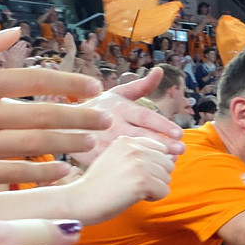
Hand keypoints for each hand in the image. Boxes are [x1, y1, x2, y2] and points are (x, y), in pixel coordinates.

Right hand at [0, 29, 108, 191]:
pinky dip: (42, 172)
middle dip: (81, 117)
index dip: (69, 82)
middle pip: (43, 114)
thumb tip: (14, 33)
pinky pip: (14, 173)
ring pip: (34, 145)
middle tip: (105, 120)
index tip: (94, 88)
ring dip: (68, 144)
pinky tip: (63, 170)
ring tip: (90, 143)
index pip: (33, 79)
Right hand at [65, 136, 174, 223]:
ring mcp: (138, 163)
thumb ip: (140, 155)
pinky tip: (134, 197)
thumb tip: (173, 158)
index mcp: (127, 140)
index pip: (160, 148)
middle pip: (167, 163)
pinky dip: (153, 198)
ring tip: (131, 190)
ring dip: (154, 188)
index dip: (153, 165)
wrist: (80, 200)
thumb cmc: (100, 184)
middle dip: (155, 177)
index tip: (135, 174)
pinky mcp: (142, 181)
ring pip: (167, 178)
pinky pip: (164, 191)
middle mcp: (134, 147)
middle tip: (133, 184)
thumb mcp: (117, 159)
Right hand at [68, 67, 185, 165]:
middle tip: (181, 149)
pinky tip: (151, 173)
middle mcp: (111, 123)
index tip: (179, 134)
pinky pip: (118, 164)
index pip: (145, 116)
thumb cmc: (99, 107)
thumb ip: (141, 86)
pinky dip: (135, 169)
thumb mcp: (118, 93)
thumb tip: (160, 71)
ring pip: (132, 151)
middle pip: (142, 135)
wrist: (63, 125)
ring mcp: (102, 140)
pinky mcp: (94, 156)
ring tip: (171, 162)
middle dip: (163, 143)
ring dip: (153, 157)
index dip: (163, 125)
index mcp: (119, 107)